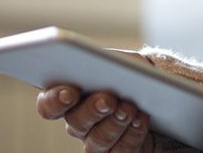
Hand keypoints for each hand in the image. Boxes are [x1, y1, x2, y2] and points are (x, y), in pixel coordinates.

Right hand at [36, 50, 154, 152]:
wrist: (154, 94)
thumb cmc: (128, 74)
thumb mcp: (119, 61)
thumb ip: (104, 60)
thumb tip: (96, 60)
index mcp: (68, 96)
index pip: (48, 104)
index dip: (55, 100)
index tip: (69, 92)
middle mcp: (78, 122)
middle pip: (75, 122)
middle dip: (92, 110)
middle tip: (108, 100)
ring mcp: (96, 141)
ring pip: (99, 139)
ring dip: (115, 123)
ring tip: (129, 109)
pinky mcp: (117, 152)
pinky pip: (121, 150)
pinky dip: (132, 134)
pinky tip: (140, 120)